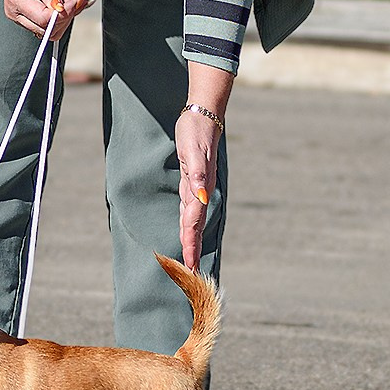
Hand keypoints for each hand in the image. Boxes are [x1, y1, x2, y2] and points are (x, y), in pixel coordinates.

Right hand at [0, 0, 90, 39]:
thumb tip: (58, 9)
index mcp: (17, 0)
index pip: (44, 19)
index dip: (63, 12)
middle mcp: (16, 13)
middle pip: (47, 29)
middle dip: (66, 14)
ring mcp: (21, 16)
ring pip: (50, 29)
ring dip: (65, 16)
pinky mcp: (28, 16)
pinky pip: (48, 24)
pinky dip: (61, 15)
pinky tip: (64, 1)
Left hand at [175, 68, 231, 269]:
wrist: (203, 114)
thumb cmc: (195, 132)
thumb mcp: (193, 152)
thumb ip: (197, 176)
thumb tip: (199, 200)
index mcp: (198, 188)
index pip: (191, 223)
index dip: (190, 245)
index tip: (189, 266)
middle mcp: (199, 191)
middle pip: (193, 226)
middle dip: (191, 249)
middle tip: (190, 274)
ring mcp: (196, 186)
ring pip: (192, 220)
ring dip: (190, 240)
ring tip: (189, 261)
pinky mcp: (193, 181)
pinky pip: (189, 208)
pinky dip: (187, 224)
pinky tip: (186, 231)